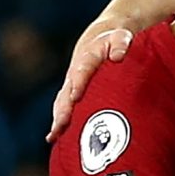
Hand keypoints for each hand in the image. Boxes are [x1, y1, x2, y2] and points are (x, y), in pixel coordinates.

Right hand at [49, 27, 133, 141]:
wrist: (102, 38)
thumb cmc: (115, 40)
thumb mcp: (121, 37)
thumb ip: (120, 44)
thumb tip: (118, 56)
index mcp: (88, 58)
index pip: (82, 70)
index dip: (78, 83)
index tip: (75, 96)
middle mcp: (75, 73)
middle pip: (67, 92)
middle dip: (64, 109)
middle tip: (61, 124)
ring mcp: (71, 84)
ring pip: (62, 103)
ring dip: (58, 119)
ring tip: (53, 135)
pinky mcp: (72, 94)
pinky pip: (63, 108)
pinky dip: (59, 122)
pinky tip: (53, 138)